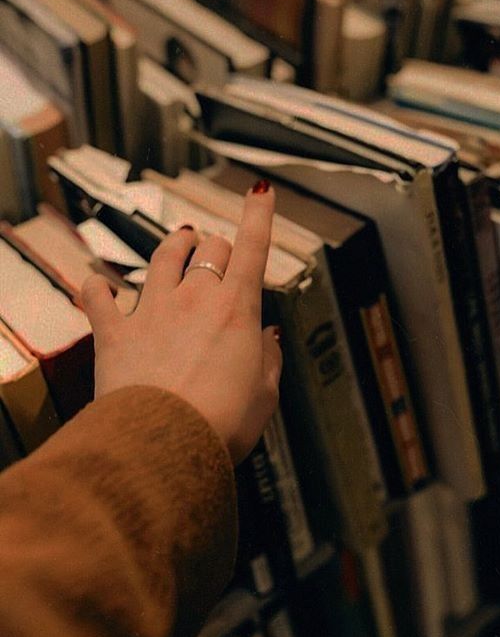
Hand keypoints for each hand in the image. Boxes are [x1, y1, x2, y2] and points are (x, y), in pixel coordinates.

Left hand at [81, 182, 281, 464]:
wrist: (164, 443)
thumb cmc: (221, 423)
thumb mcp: (264, 395)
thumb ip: (268, 359)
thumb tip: (267, 337)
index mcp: (236, 310)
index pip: (253, 249)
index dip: (259, 216)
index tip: (261, 193)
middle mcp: (194, 299)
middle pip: (209, 250)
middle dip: (218, 246)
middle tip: (220, 250)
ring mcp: (152, 311)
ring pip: (163, 259)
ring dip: (173, 246)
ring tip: (180, 237)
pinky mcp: (116, 333)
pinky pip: (100, 299)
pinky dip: (97, 289)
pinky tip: (94, 282)